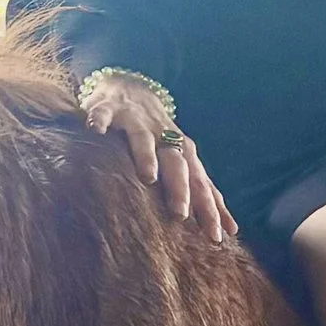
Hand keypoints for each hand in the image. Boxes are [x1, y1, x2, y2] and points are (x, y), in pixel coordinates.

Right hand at [83, 76, 232, 242]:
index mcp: (184, 153)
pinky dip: (100, 120)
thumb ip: (201, 194)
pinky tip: (95, 130)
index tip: (217, 237)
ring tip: (148, 177)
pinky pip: (104, 114)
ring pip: (144, 140)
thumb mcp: (183, 163)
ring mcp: (137, 122)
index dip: (210, 209)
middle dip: (180, 189)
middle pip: (176, 164)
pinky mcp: (110, 109)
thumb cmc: (159, 135)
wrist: (132, 89)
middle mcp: (164, 137)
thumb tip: (229, 232)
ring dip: (147, 157)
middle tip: (181, 215)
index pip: (201, 184)